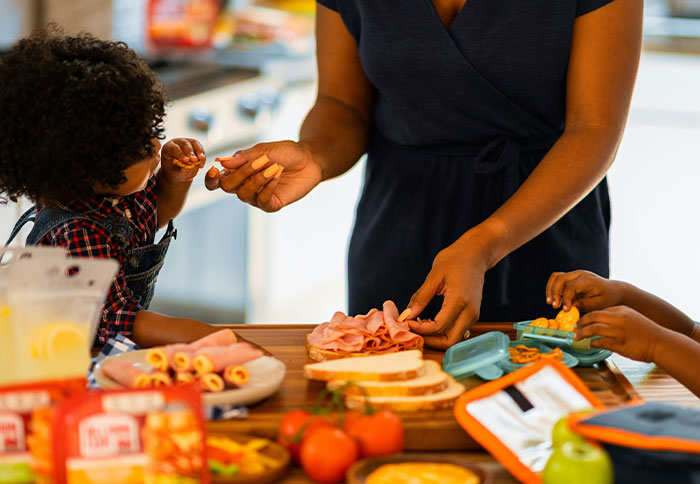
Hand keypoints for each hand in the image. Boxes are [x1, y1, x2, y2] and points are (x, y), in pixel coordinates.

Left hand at [160, 138, 205, 183]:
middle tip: (195, 160)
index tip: (186, 160)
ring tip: (201, 159)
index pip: (173, 148)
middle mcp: (176, 143)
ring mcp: (186, 143)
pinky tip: (201, 164)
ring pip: (194, 143)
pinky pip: (200, 149)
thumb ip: (181, 168)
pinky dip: (202, 156)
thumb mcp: (175, 173)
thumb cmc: (174, 172)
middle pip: (184, 143)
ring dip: (199, 151)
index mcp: (168, 148)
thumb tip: (188, 166)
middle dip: (190, 152)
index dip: (180, 154)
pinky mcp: (195, 146)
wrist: (179, 174)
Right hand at [206, 140, 322, 211]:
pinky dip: (268, 186)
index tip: (213, 169)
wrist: (309, 159)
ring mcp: (257, 197)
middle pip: (228, 187)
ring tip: (273, 166)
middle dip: (241, 173)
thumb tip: (221, 162)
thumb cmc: (286, 153)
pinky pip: (262, 201)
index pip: (217, 181)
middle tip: (259, 161)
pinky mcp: (272, 204)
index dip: (211, 179)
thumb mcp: (263, 150)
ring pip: (243, 194)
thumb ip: (243, 158)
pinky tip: (277, 174)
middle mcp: (245, 186)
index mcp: (238, 172)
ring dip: (257, 179)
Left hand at [404, 236, 488, 349]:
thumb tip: (406, 315)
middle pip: (449, 341)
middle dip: (429, 340)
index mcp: (460, 301)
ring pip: (453, 338)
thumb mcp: (434, 276)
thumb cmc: (455, 260)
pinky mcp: (472, 315)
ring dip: (435, 337)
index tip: (407, 321)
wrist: (475, 254)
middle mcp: (470, 312)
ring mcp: (473, 315)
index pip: (438, 327)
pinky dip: (442, 332)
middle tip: (413, 330)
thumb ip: (420, 298)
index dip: (420, 329)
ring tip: (419, 324)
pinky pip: (457, 331)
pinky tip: (429, 321)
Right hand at [546, 270, 624, 311]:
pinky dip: (553, 288)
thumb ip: (583, 304)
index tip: (565, 310)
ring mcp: (575, 274)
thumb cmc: (607, 299)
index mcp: (588, 280)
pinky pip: (557, 279)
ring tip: (550, 302)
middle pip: (560, 278)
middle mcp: (580, 274)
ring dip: (550, 289)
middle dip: (554, 293)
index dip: (565, 298)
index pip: (570, 286)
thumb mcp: (598, 304)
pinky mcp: (571, 277)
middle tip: (554, 306)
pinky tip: (553, 299)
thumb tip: (568, 307)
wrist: (613, 291)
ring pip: (556, 277)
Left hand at [575, 306, 666, 361]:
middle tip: (574, 328)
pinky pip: (600, 342)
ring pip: (593, 329)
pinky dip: (593, 343)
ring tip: (576, 337)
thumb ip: (616, 317)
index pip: (598, 311)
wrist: (661, 342)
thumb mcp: (631, 317)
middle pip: (592, 317)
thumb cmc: (645, 331)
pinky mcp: (619, 343)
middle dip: (580, 323)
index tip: (579, 321)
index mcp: (620, 310)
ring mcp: (618, 331)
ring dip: (582, 333)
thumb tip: (599, 322)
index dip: (586, 316)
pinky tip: (590, 345)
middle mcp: (618, 318)